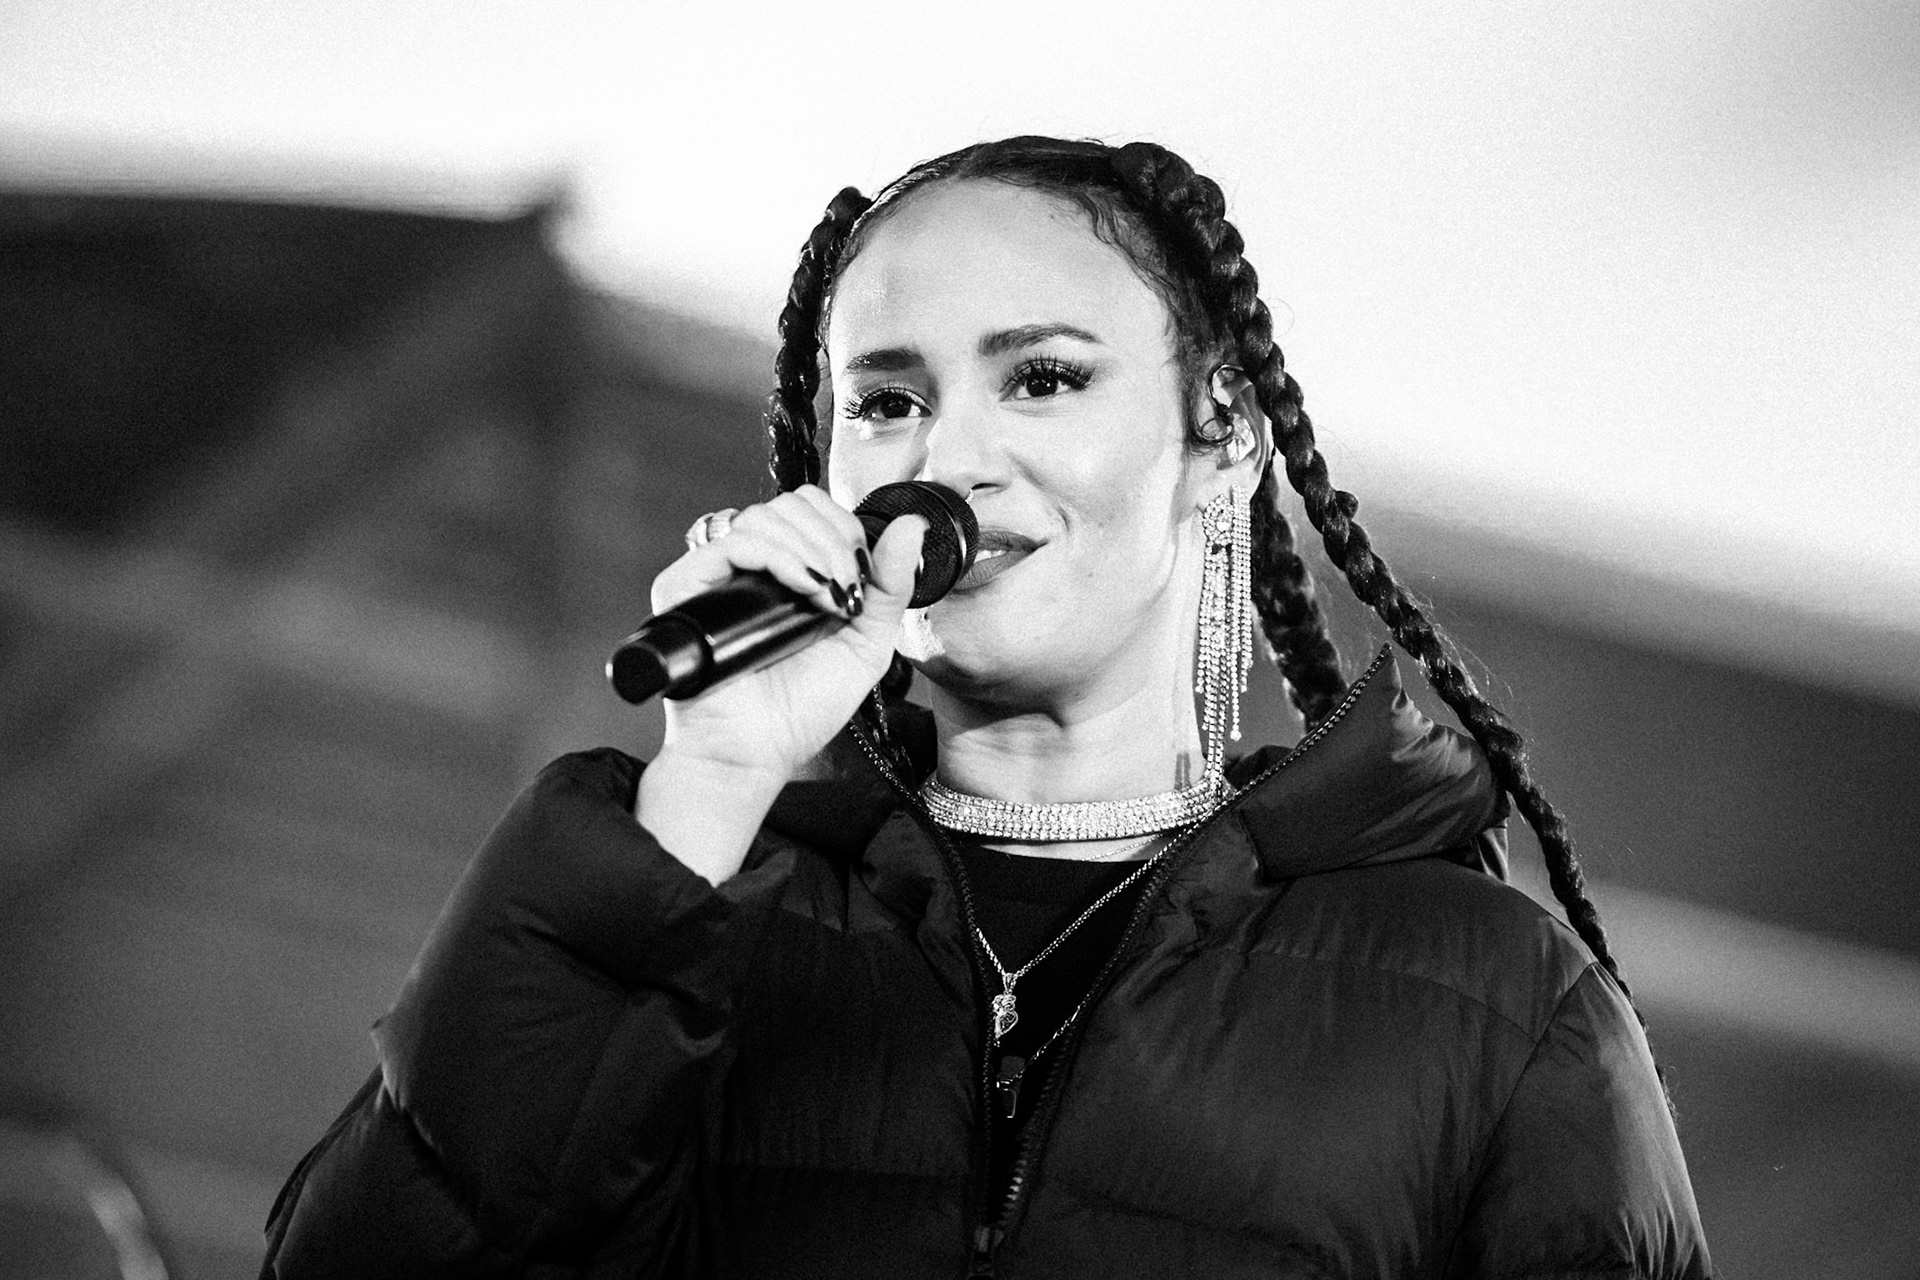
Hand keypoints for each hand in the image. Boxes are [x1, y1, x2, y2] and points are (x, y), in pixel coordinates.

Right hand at [636, 486, 924, 881]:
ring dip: (810, 549)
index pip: (813, 508)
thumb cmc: (800, 709)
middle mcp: (750, 566)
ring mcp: (716, 573)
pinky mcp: (686, 585)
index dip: (844, 529)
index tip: (860, 579)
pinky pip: (732, 540)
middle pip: (791, 503)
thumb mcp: (865, 643)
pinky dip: (779, 556)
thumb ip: (890, 586)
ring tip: (826, 596)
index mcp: (788, 571)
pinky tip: (803, 589)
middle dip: (833, 539)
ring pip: (764, 516)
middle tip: (846, 590)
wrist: (756, 752)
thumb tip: (912, 526)